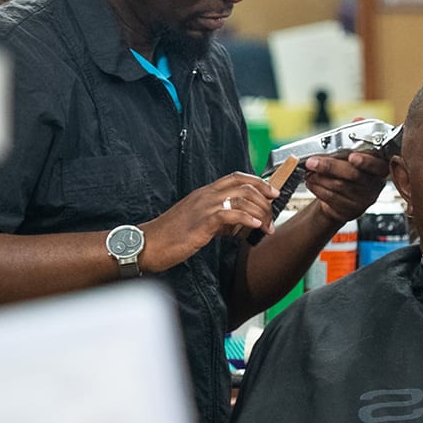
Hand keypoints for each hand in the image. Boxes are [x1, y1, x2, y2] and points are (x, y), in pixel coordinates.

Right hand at [143, 171, 277, 272]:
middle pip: (244, 185)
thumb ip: (219, 220)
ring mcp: (203, 207)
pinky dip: (247, 219)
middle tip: (273, 214)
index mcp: (205, 193)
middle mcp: (206, 195)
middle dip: (264, 198)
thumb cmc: (171, 237)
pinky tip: (255, 227)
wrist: (148, 244)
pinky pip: (230, 214)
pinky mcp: (201, 222)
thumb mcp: (198, 223)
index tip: (272, 193)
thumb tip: (239, 225)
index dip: (258, 182)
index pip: (236, 177)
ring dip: (260, 212)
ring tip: (267, 227)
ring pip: (241, 199)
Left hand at [302, 150, 389, 226]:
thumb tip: (321, 156)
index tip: (352, 157)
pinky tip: (312, 183)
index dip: (366, 162)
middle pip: (354, 174)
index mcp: (379, 168)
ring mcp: (364, 200)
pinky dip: (317, 189)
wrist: (342, 195)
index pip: (378, 165)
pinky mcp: (351, 211)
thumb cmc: (346, 173)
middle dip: (329, 166)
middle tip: (313, 163)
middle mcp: (375, 185)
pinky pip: (332, 198)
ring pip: (339, 186)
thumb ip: (339, 156)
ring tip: (309, 173)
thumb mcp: (348, 160)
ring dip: (319, 178)